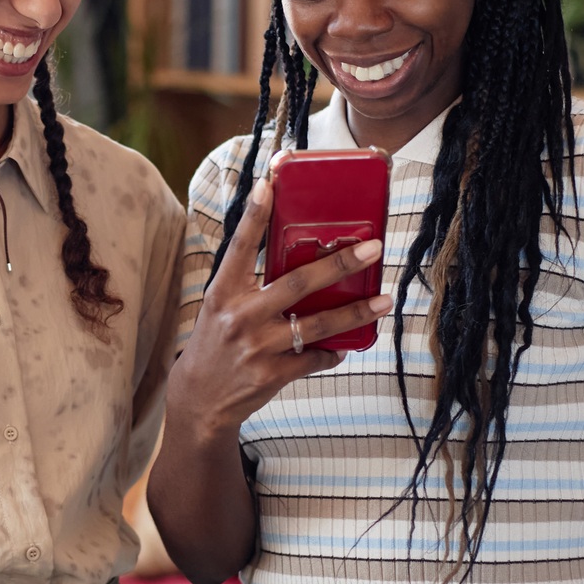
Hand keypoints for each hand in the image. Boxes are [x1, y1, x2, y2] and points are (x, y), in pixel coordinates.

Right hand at [168, 177, 391, 439]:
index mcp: (223, 292)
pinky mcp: (272, 375)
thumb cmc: (215, 343)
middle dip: (338, 264)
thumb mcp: (221, 308)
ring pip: (317, 324)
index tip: (270, 184)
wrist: (199, 399)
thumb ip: (250, 284)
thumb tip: (297, 256)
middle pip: (297, 284)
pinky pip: (314, 358)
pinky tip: (345, 345)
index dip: (255, 214)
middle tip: (371, 248)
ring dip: (355, 312)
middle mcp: (239, 317)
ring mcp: (257, 347)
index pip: (240, 246)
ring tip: (383, 300)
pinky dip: (333, 351)